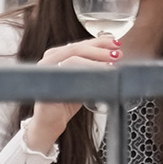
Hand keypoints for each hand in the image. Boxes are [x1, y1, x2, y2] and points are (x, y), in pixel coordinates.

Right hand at [20, 36, 123, 152]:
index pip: (80, 44)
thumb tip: (113, 55)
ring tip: (110, 64)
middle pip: (76, 48)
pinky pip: (67, 76)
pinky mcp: (47, 85)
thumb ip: (90, 65)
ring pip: (72, 59)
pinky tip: (97, 77)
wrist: (50, 121)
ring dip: (95, 61)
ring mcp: (45, 71)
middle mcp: (49, 60)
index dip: (99, 42)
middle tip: (116, 54)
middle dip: (100, 50)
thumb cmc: (65, 100)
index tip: (115, 43)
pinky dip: (85, 75)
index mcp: (57, 55)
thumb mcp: (81, 79)